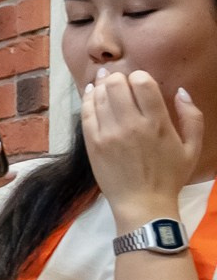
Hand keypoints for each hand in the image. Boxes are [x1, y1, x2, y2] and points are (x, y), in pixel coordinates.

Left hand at [85, 68, 203, 225]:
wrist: (142, 204)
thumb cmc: (169, 176)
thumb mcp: (192, 148)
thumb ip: (192, 117)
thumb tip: (181, 91)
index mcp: (157, 123)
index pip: (142, 83)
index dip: (139, 76)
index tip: (139, 81)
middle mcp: (131, 125)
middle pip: (117, 85)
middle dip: (118, 77)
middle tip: (119, 79)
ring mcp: (109, 133)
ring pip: (100, 96)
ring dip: (102, 85)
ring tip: (105, 81)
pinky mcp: (93, 143)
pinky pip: (86, 113)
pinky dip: (88, 98)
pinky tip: (92, 92)